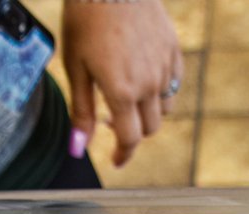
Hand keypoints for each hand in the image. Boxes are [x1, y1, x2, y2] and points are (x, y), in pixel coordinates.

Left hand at [62, 0, 182, 167]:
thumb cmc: (86, 18)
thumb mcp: (74, 67)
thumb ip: (80, 110)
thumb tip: (78, 149)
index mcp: (121, 91)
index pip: (130, 139)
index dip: (123, 155)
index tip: (116, 160)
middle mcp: (148, 83)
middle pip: (150, 128)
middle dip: (132, 132)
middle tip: (110, 121)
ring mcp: (165, 66)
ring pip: (164, 107)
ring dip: (146, 111)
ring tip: (126, 95)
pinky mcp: (173, 50)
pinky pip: (173, 82)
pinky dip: (159, 89)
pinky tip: (142, 75)